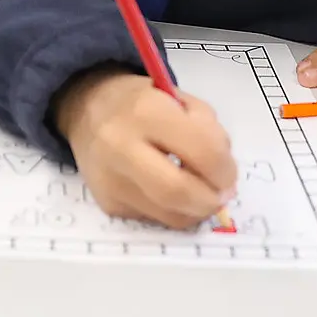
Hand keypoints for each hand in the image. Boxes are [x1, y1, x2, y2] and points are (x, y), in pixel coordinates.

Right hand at [53, 69, 236, 229]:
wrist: (87, 110)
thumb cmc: (142, 102)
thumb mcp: (179, 98)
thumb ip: (208, 131)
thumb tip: (224, 179)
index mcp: (147, 111)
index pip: (201, 151)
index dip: (225, 169)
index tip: (229, 174)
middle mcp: (122, 146)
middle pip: (179, 192)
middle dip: (211, 200)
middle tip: (221, 195)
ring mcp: (111, 179)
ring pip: (170, 215)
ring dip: (196, 210)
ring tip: (200, 193)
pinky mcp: (107, 203)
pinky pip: (154, 218)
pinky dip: (173, 210)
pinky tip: (169, 191)